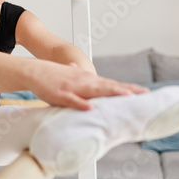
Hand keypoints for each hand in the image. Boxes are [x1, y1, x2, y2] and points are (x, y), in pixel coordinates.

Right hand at [29, 61, 148, 110]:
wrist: (34, 71)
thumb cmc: (53, 76)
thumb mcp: (72, 76)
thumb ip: (83, 79)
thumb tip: (93, 80)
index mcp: (87, 79)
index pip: (111, 84)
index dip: (128, 88)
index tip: (144, 92)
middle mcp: (84, 81)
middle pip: (108, 86)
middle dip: (127, 90)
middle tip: (144, 94)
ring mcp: (73, 87)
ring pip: (95, 91)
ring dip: (111, 93)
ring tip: (127, 97)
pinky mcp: (60, 94)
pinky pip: (73, 99)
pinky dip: (81, 103)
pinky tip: (90, 107)